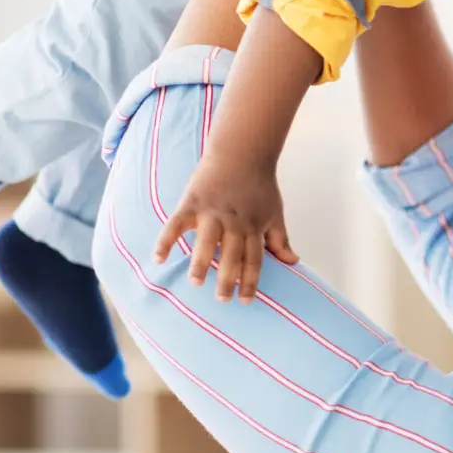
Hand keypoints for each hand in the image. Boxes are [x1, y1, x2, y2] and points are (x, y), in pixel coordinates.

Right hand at [153, 150, 297, 301]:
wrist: (242, 150)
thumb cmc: (260, 184)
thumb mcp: (275, 212)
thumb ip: (279, 239)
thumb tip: (293, 262)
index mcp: (254, 227)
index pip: (254, 260)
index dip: (250, 281)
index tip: (245, 301)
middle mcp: (234, 222)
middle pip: (232, 255)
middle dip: (227, 279)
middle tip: (222, 299)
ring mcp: (212, 212)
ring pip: (207, 242)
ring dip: (202, 264)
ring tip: (196, 283)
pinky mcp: (192, 202)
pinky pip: (176, 224)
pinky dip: (166, 241)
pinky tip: (158, 259)